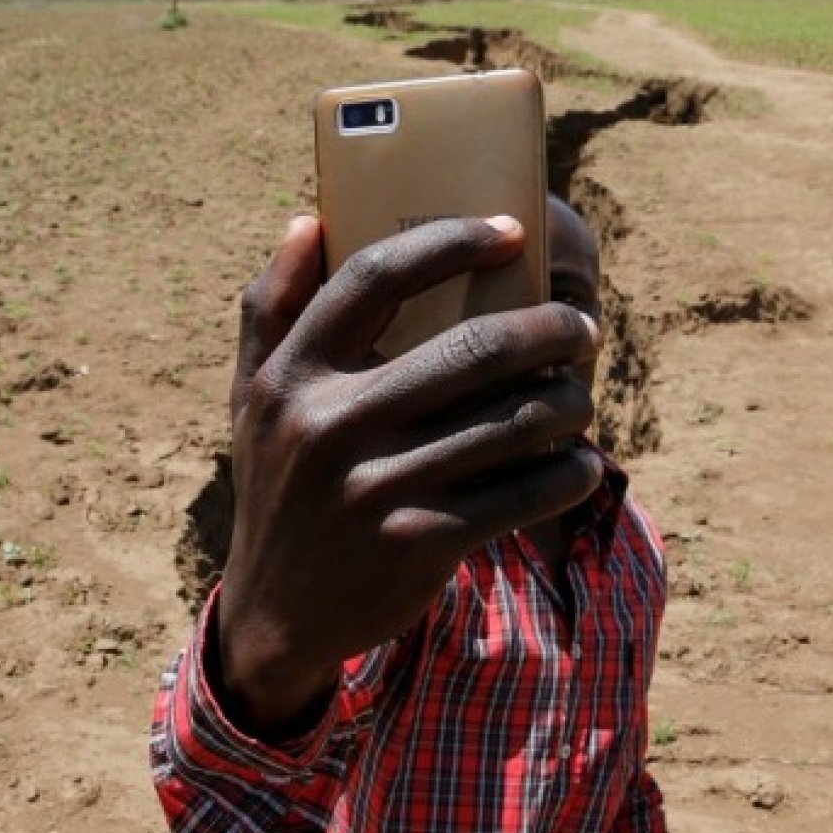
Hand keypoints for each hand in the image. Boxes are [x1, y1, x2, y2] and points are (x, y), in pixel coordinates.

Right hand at [215, 214, 602, 734]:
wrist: (278, 615)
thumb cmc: (281, 483)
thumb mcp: (251, 397)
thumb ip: (271, 306)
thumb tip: (310, 218)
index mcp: (292, 372)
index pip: (377, 275)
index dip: (451, 241)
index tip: (511, 232)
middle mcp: (330, 422)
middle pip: (473, 348)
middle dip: (549, 330)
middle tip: (582, 329)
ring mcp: (376, 486)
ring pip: (512, 420)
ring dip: (569, 402)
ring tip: (580, 397)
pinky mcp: (419, 541)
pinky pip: (522, 494)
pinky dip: (568, 475)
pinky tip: (580, 465)